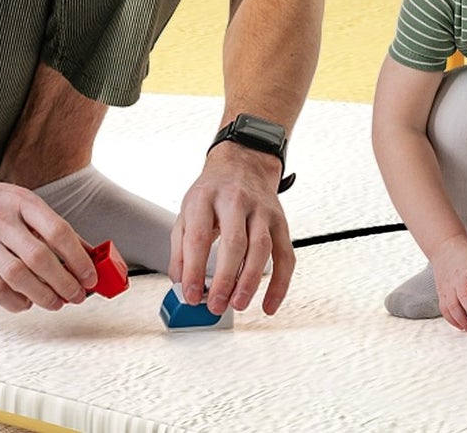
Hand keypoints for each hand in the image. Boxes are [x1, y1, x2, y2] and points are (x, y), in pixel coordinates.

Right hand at [0, 159, 95, 312]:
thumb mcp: (21, 201)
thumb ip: (49, 225)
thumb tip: (83, 249)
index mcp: (23, 203)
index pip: (59, 232)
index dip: (79, 257)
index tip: (90, 275)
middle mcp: (3, 222)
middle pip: (41, 258)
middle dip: (64, 281)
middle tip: (78, 294)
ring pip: (18, 276)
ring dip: (42, 295)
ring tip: (56, 303)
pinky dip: (13, 300)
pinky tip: (25, 303)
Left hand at [171, 142, 293, 315]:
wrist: (244, 161)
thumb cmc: (214, 190)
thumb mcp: (187, 211)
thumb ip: (181, 248)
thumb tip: (182, 282)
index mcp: (206, 198)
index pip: (199, 237)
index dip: (195, 270)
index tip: (191, 294)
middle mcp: (236, 201)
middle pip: (235, 242)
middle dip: (226, 279)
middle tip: (216, 304)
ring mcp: (262, 210)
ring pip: (261, 247)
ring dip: (250, 280)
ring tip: (238, 303)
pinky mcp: (280, 220)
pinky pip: (285, 253)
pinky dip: (280, 282)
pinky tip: (270, 302)